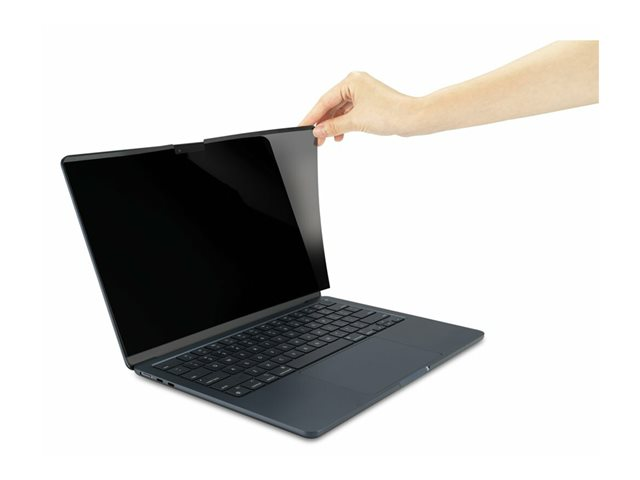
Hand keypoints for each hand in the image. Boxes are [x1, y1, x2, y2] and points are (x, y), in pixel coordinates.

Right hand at [299, 72, 417, 144]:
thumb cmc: (390, 113)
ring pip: (340, 110)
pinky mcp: (369, 103)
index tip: (302, 127)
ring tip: (326, 139)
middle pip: (331, 105)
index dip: (312, 116)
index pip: (325, 100)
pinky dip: (344, 124)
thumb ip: (333, 126)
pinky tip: (340, 135)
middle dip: (323, 123)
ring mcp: (363, 93)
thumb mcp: (355, 121)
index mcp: (351, 81)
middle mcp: (356, 83)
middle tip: (314, 138)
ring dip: (334, 125)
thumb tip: (318, 130)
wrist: (412, 118)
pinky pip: (350, 113)